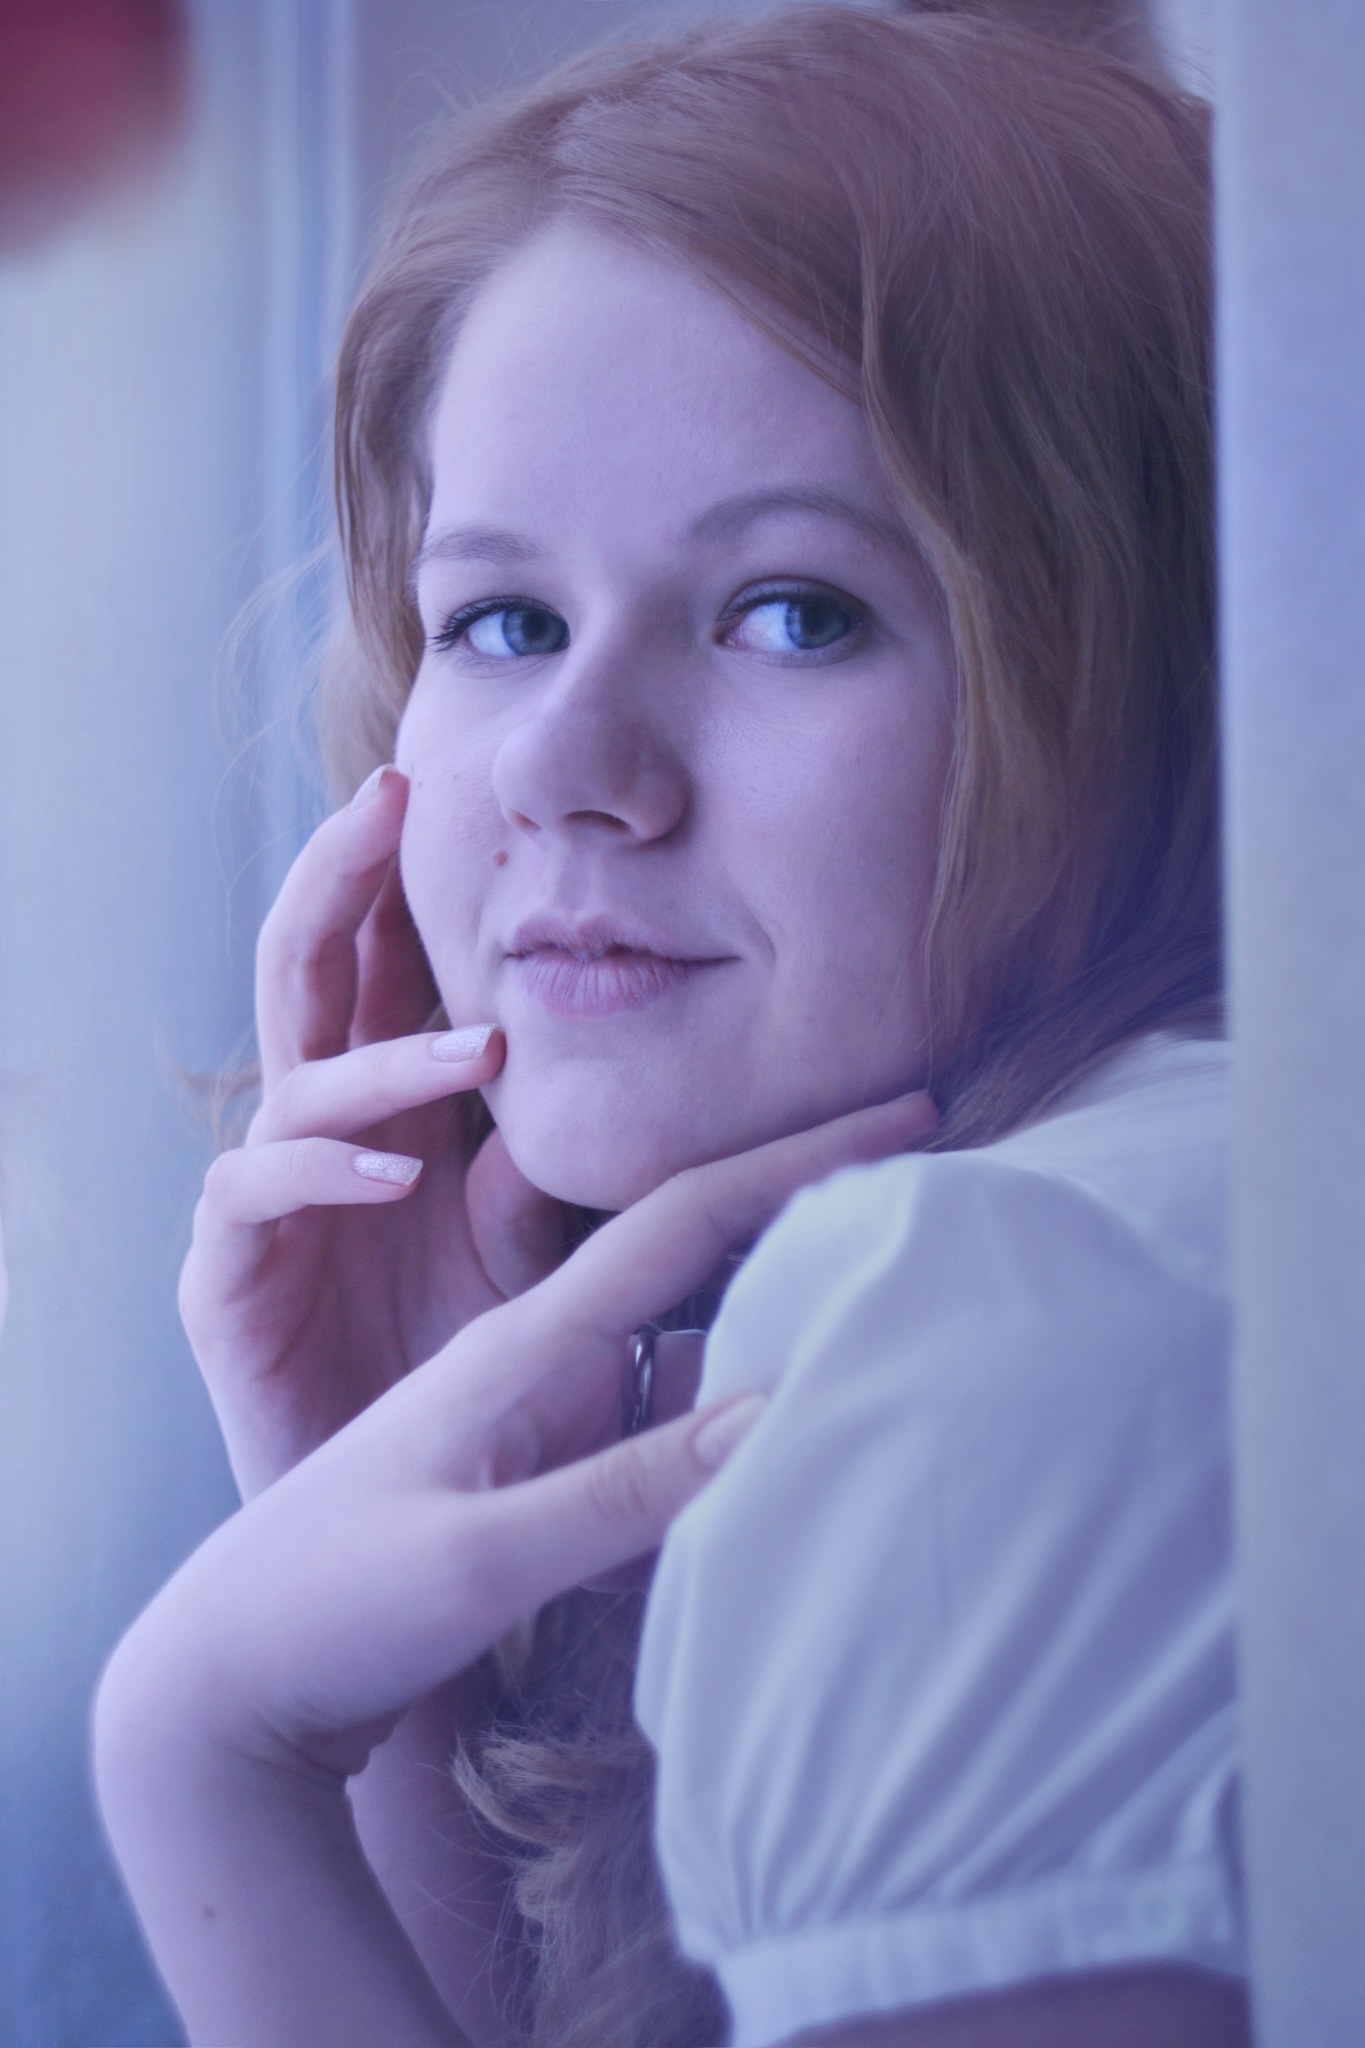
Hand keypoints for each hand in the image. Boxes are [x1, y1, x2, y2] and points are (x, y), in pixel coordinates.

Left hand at [95, 1093, 936, 2047]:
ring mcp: (532, 1406)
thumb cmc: (329, 1613)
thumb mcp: (477, 1562)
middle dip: (798, 1181)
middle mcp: (531, 1354)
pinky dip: (723, 1368)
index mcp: (520, 1349)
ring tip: (873, 1250)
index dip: (799, 1159)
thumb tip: (777, 1407)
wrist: (225, 1685)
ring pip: (673, 1312)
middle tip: (917, 1150)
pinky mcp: (531, 1463)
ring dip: (766, 1270)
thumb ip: (618, 1492)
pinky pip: (650, 1391)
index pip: (682, 1219)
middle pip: (687, 1236)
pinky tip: (775, 1381)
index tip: (906, 1106)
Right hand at [179, 767, 563, 1499]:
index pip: (383, 965)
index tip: (444, 789)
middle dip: (343, 879)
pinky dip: (323, 1172)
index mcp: (388, 1110)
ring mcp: (265, 1198)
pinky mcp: (226, 1273)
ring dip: (386, 1054)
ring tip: (484, 1050)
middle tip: (390, 795)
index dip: (400, 878)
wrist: (392, 1515)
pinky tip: (392, 1174)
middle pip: (311, 973)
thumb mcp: (518, 1258)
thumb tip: (589, 1085)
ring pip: (296, 1077)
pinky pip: (256, 1194)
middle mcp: (319, 1134)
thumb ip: (538, 1175)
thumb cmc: (457, 1376)